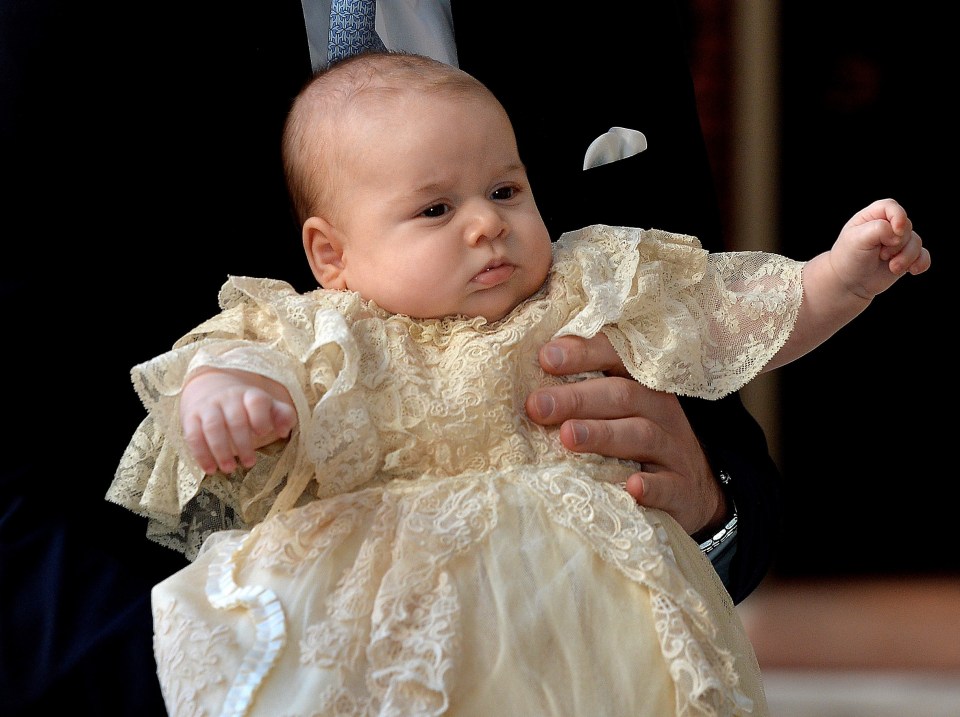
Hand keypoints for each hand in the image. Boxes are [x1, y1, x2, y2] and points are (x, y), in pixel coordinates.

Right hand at [180, 368, 297, 474]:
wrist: (210, 387)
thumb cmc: (246, 406)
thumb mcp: (267, 406)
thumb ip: (283, 416)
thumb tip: (283, 431)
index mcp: (250, 395)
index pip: (257, 401)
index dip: (261, 417)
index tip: (263, 433)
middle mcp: (229, 398)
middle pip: (236, 419)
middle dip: (243, 444)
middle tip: (250, 464)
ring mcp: (208, 407)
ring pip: (213, 427)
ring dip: (221, 451)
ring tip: (229, 469)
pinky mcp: (191, 417)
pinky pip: (193, 435)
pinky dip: (201, 454)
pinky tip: (210, 469)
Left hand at [525, 334, 724, 533]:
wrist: (694, 492)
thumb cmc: (639, 442)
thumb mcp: (619, 411)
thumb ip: (582, 393)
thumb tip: (528, 381)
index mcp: (641, 384)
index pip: (616, 357)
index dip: (584, 353)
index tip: (545, 357)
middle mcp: (660, 410)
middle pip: (622, 395)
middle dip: (576, 398)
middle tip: (537, 405)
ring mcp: (674, 450)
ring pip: (641, 435)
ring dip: (603, 434)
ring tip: (568, 436)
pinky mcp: (683, 489)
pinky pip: (669, 486)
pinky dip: (652, 486)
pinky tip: (632, 487)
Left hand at [834, 198, 929, 297]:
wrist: (848, 284)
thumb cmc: (848, 258)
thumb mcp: (857, 240)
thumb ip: (878, 229)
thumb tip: (898, 233)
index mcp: (873, 216)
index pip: (891, 207)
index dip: (898, 217)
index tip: (896, 232)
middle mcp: (887, 226)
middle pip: (907, 227)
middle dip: (897, 244)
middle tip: (881, 255)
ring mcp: (898, 242)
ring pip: (916, 243)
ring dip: (906, 257)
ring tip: (892, 267)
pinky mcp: (905, 257)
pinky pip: (923, 256)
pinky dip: (920, 263)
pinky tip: (912, 271)